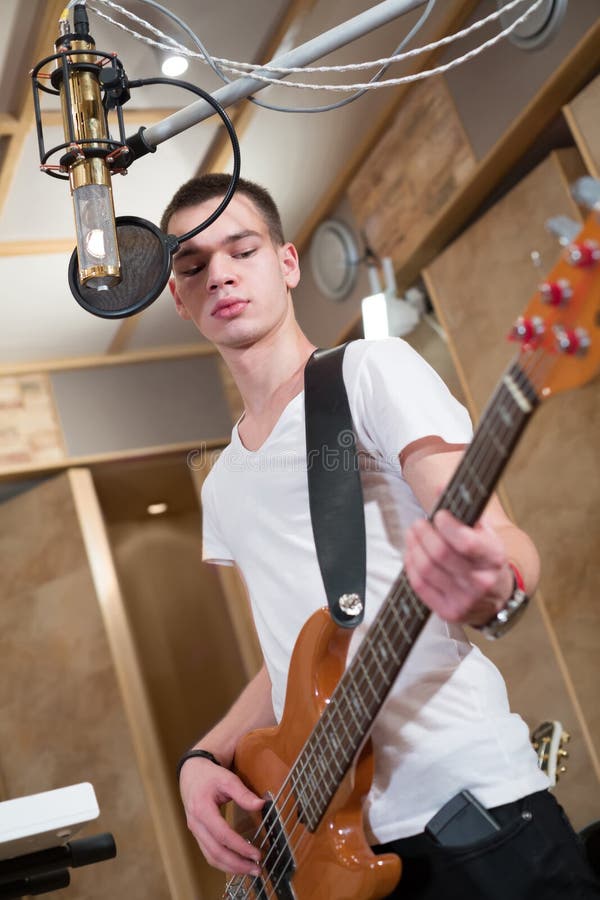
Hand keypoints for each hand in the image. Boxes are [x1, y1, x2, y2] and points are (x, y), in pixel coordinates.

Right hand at [180, 756, 263, 874]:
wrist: (191, 774)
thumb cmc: (210, 776)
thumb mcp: (227, 779)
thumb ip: (243, 793)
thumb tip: (261, 805)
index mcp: (202, 809)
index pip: (222, 835)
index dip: (240, 847)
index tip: (256, 854)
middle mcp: (196, 824)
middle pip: (215, 852)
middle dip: (237, 864)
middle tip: (257, 869)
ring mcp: (195, 831)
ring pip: (211, 857)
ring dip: (230, 868)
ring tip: (250, 870)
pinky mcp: (198, 835)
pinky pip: (209, 853)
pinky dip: (223, 862)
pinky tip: (237, 864)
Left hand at [403, 509, 513, 625]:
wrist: (496, 596)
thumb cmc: (485, 557)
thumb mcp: (485, 532)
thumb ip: (465, 510)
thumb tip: (440, 487)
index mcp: (494, 558)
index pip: (466, 542)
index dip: (447, 525)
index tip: (439, 515)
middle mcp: (481, 582)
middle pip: (440, 554)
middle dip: (424, 533)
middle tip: (418, 523)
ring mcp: (464, 600)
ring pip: (426, 568)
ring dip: (414, 546)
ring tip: (413, 534)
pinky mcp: (448, 612)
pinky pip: (419, 585)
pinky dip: (411, 564)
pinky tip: (413, 553)